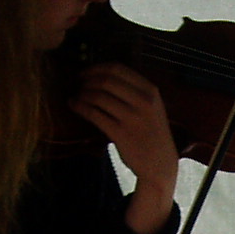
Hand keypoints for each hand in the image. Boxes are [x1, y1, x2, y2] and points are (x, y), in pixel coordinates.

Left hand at [69, 61, 178, 233]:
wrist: (160, 165)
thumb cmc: (152, 135)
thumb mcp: (152, 107)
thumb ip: (134, 91)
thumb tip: (102, 76)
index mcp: (150, 90)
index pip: (118, 69)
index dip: (97, 68)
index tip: (86, 73)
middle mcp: (143, 101)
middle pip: (106, 81)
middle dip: (87, 81)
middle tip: (78, 85)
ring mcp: (132, 118)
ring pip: (98, 96)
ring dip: (82, 94)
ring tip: (76, 97)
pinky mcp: (120, 133)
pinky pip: (94, 114)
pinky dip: (80, 107)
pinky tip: (74, 106)